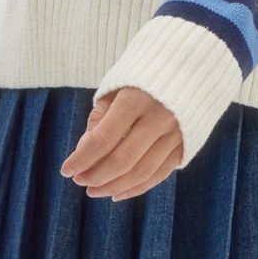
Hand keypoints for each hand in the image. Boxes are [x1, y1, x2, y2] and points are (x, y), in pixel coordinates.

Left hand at [59, 87, 182, 200]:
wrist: (191, 65)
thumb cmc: (143, 75)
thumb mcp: (116, 87)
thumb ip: (99, 119)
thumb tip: (83, 153)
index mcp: (137, 99)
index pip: (103, 139)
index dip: (82, 158)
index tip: (66, 169)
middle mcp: (159, 117)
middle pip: (123, 159)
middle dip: (96, 175)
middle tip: (79, 181)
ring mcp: (176, 133)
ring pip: (142, 172)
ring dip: (114, 186)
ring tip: (93, 191)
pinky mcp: (186, 144)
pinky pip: (160, 174)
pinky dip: (137, 188)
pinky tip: (117, 193)